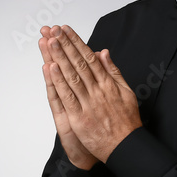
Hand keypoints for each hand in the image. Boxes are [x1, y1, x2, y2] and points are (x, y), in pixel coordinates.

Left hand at [45, 24, 141, 162]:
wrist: (126, 146)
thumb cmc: (126, 121)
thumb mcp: (126, 91)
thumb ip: (113, 71)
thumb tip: (103, 52)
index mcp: (108, 83)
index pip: (90, 57)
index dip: (77, 42)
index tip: (67, 30)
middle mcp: (98, 91)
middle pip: (79, 63)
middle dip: (66, 45)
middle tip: (55, 30)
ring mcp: (88, 104)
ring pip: (71, 76)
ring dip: (60, 58)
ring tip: (50, 42)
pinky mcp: (79, 118)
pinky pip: (67, 97)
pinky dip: (58, 82)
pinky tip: (51, 68)